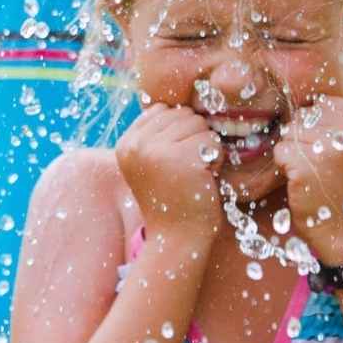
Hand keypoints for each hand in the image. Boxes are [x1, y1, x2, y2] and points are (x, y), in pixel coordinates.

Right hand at [116, 104, 223, 237]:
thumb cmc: (173, 198)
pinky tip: (204, 179)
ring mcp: (157, 151)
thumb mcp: (152, 162)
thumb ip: (157, 132)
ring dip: (206, 149)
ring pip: (199, 125)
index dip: (180, 133)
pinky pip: (212, 141)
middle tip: (186, 171)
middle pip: (183, 114)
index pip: (164, 110)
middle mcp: (136, 145)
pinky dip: (216, 159)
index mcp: (126, 144)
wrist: (178, 239)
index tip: (173, 163)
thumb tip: (181, 103)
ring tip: (194, 175)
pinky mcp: (181, 160)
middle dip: (194, 139)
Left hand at [273, 96, 342, 265]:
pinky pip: (280, 152)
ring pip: (289, 134)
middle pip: (303, 118)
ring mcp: (330, 146)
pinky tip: (305, 183)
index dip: (317, 129)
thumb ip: (337, 118)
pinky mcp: (308, 163)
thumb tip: (303, 98)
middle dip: (304, 141)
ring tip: (314, 175)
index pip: (320, 106)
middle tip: (322, 168)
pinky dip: (285, 168)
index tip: (332, 155)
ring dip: (294, 155)